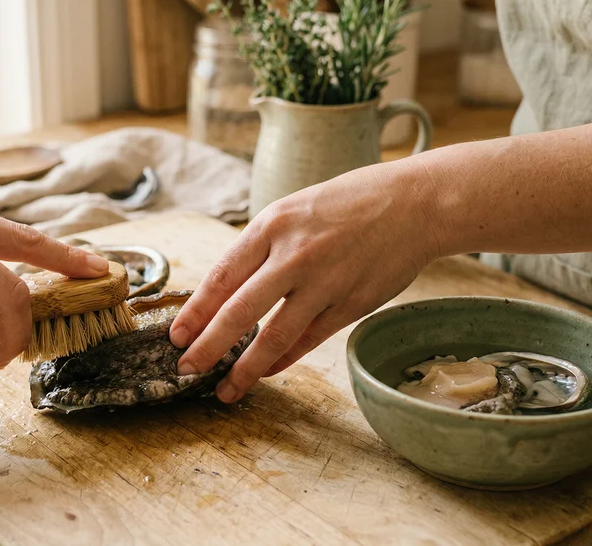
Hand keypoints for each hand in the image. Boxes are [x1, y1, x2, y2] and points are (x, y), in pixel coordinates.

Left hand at [169, 159, 441, 401]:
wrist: (415, 204)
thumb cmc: (350, 202)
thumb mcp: (295, 209)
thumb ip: (263, 247)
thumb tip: (228, 292)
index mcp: (273, 225)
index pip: (223, 276)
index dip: (195, 311)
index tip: (176, 336)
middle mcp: (294, 255)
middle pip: (239, 311)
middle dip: (208, 346)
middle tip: (186, 369)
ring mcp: (324, 283)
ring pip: (274, 336)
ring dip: (245, 369)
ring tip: (225, 390)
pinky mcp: (350, 305)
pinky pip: (308, 340)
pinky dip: (283, 360)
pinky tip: (266, 372)